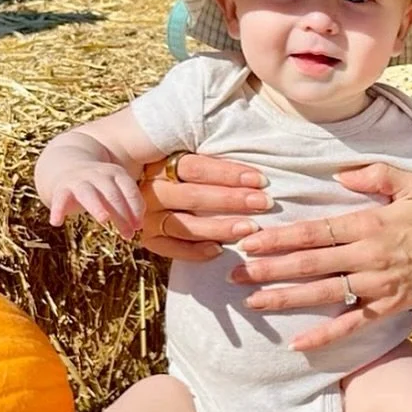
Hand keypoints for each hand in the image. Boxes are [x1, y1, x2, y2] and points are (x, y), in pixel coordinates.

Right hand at [48, 161, 145, 241]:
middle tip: (128, 235)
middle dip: (122, 215)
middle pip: (112, 195)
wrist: (68, 168)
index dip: (135, 208)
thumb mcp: (116, 190)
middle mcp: (98, 175)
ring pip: (89, 194)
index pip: (129, 190)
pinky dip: (58, 210)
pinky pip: (59, 199)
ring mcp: (79, 180)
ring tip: (104, 220)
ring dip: (97, 207)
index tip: (139, 226)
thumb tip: (138, 226)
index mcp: (116, 173)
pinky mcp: (61, 188)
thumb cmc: (101, 187)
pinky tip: (56, 223)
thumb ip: (128, 204)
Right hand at [138, 154, 271, 260]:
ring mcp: (147, 215)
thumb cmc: (199, 176)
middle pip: (192, 195)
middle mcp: (151, 190)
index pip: (195, 167)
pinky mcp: (149, 239)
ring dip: (219, 227)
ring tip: (249, 228)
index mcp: (161, 163)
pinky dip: (195, 251)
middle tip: (264, 203)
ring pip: (184, 224)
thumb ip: (218, 161)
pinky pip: (170, 248)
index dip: (229, 174)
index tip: (261, 180)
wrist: (156, 199)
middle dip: (232, 200)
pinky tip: (219, 250)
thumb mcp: (200, 160)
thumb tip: (255, 169)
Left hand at [230, 162, 411, 351]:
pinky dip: (324, 335)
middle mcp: (367, 257)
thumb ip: (374, 174)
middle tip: (234, 274)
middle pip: (309, 264)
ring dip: (285, 298)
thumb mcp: (410, 183)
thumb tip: (339, 177)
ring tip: (253, 302)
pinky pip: (350, 324)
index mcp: (368, 225)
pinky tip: (297, 344)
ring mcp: (375, 285)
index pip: (314, 232)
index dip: (279, 238)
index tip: (249, 241)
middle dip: (269, 269)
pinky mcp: (385, 307)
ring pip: (322, 293)